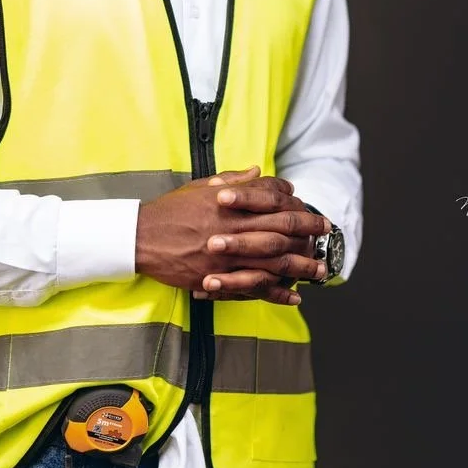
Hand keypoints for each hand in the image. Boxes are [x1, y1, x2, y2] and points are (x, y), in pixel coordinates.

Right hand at [135, 167, 331, 305]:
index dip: (294, 203)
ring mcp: (226, 253)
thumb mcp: (199, 187)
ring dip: (300, 266)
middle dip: (307, 231)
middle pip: (280, 228)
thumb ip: (232, 179)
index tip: (308, 207)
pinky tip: (293, 296)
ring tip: (320, 271)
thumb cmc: (169, 210)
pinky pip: (253, 286)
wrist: (140, 237)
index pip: (271, 198)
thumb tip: (258, 170)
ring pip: (273, 260)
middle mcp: (232, 225)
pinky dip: (275, 292)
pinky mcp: (218, 276)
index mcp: (228, 201)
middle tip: (327, 234)